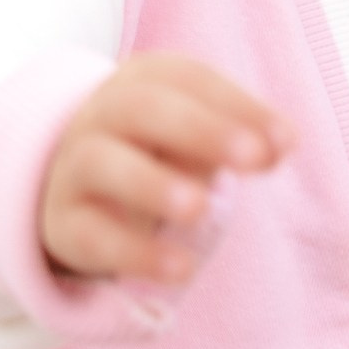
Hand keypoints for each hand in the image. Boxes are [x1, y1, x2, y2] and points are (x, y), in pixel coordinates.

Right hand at [40, 53, 294, 284]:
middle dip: (201, 129)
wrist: (75, 188)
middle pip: (142, 107)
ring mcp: (75, 166)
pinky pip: (92, 233)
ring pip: (101, 163)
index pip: (188, 79)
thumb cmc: (157, 152)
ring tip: (200, 210)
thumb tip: (282, 143)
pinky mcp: (63, 223)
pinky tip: (180, 269)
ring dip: (152, 183)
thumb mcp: (198, 139)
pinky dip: (135, 252)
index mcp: (143, 81)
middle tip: (254, 158)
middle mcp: (103, 114)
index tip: (286, 140)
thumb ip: (240, 139)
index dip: (236, 105)